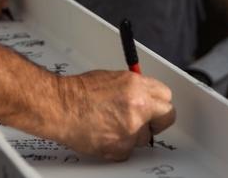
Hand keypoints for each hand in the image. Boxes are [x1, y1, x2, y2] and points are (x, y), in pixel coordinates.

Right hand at [54, 70, 175, 160]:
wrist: (59, 106)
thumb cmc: (77, 92)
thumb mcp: (111, 77)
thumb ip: (132, 87)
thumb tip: (142, 94)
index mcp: (136, 86)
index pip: (165, 95)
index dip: (158, 102)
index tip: (154, 106)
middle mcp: (138, 107)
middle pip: (167, 116)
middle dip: (157, 119)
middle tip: (146, 120)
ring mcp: (131, 129)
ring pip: (146, 137)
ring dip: (134, 134)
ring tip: (112, 124)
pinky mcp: (121, 148)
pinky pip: (128, 150)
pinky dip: (118, 145)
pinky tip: (105, 134)